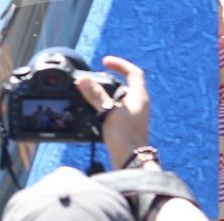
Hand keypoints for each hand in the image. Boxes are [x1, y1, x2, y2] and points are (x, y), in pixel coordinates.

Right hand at [75, 55, 150, 169]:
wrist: (131, 162)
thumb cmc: (125, 136)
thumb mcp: (108, 111)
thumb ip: (95, 95)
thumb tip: (83, 80)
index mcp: (139, 96)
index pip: (133, 72)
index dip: (120, 64)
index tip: (105, 61)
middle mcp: (139, 104)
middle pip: (125, 85)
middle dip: (109, 81)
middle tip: (94, 81)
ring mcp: (134, 117)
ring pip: (119, 100)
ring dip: (106, 97)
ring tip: (91, 98)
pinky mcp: (127, 128)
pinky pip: (116, 113)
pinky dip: (105, 110)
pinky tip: (94, 116)